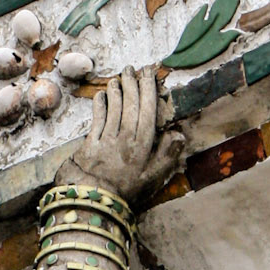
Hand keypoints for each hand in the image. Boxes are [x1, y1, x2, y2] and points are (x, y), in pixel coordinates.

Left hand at [57, 66, 181, 202]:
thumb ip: (167, 155)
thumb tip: (179, 133)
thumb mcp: (153, 178)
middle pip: (130, 105)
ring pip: (113, 109)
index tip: (149, 74)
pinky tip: (101, 96)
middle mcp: (124, 136)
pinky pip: (96, 119)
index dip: (148, 90)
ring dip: (116, 91)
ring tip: (118, 78)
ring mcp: (106, 138)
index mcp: (142, 143)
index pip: (147, 110)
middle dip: (132, 84)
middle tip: (132, 69)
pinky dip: (99, 105)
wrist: (93, 200)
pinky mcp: (89, 143)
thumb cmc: (127, 191)